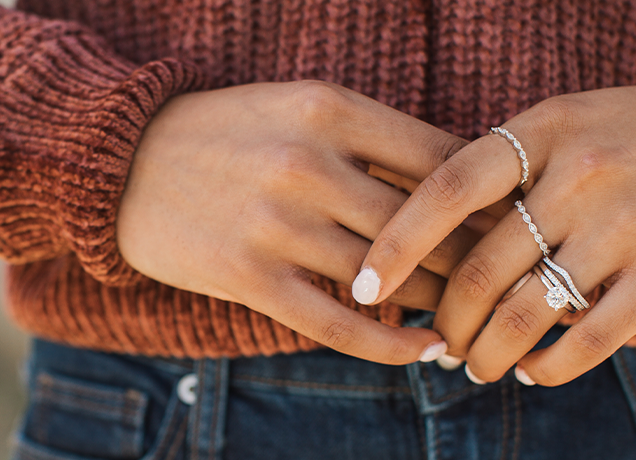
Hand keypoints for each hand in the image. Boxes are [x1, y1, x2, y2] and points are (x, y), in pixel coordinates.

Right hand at [118, 81, 480, 363]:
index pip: (442, 159)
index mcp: (328, 108)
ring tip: (474, 316)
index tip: (515, 224)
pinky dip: (392, 345)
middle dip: (477, 259)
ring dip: (441, 303)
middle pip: (426, 225)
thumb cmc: (227, 133)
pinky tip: (426, 350)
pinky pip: (338, 324)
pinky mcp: (247, 277)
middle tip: (511, 281)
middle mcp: (305, 163)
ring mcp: (274, 224)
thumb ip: (373, 140)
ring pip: (390, 278)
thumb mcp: (299, 107)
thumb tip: (464, 184)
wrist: (120, 161)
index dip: (489, 198)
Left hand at [356, 63, 635, 382]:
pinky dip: (546, 366)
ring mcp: (626, 221)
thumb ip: (514, 164)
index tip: (362, 286)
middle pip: (476, 267)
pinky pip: (586, 338)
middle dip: (444, 319)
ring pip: (522, 313)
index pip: (444, 191)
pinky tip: (532, 371)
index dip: (394, 245)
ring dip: (486, 353)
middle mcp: (578, 172)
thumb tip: (434, 230)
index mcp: (544, 128)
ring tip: (476, 365)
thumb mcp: (578, 119)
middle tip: (435, 340)